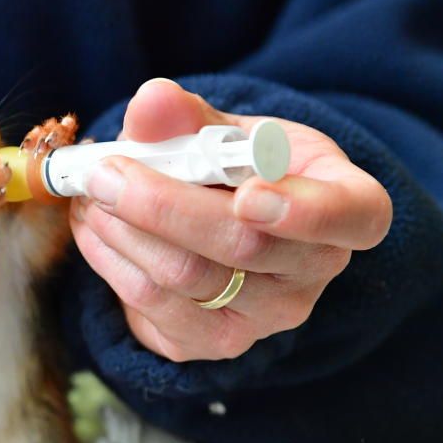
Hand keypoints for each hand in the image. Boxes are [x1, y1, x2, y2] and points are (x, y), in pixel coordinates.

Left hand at [70, 79, 390, 361]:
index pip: (351, 215)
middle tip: (103, 172)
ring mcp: (269, 315)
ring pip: (184, 276)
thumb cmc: (232, 167)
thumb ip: (188, 117)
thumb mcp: (222, 131)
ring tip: (91, 192)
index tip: (248, 194)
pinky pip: (151, 303)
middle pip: (241, 245)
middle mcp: (317, 269)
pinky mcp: (216, 341)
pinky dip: (110, 258)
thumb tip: (152, 100)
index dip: (304, 210)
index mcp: (347, 204)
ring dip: (122, 229)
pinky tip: (93, 227)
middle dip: (160, 204)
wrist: (213, 220)